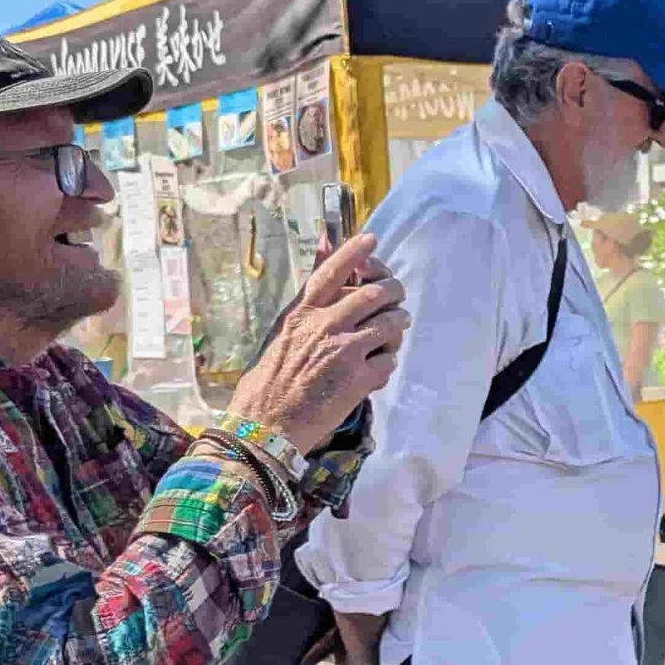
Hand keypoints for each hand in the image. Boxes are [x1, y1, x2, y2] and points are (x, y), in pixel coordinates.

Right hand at [228, 234, 407, 454]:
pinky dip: (387, 363)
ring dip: (398, 325)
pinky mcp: (359, 381)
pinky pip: (389, 361)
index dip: (354, 251)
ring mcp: (344, 352)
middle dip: (394, 291)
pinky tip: (376, 368)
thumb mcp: (282, 331)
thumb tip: (322, 250)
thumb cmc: (269, 379)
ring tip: (395, 329)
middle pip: (375, 293)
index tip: (371, 239)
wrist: (266, 425)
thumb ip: (307, 297)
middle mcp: (324, 327)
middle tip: (397, 296)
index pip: (332, 271)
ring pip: (391, 324)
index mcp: (302, 313)